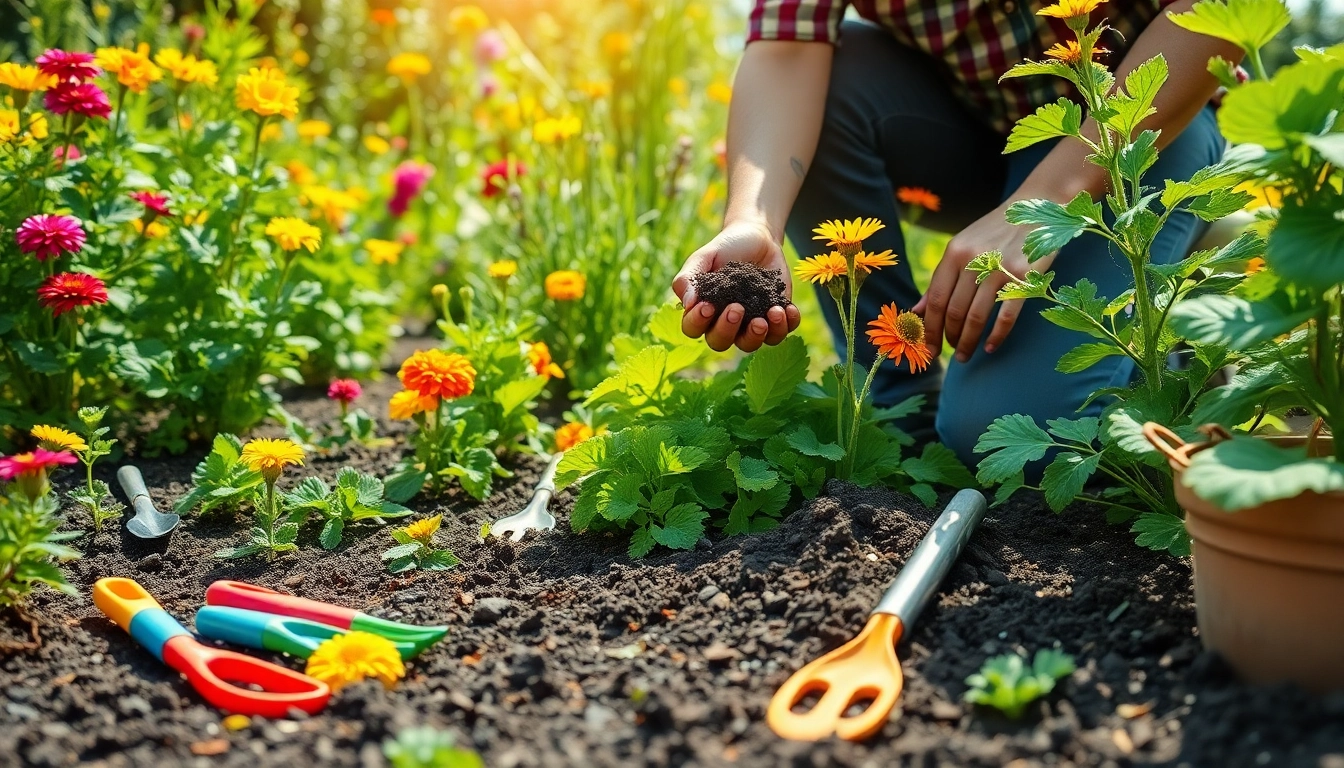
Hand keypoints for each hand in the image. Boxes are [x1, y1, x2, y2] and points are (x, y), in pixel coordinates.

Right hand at [672, 219, 800, 352]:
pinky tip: (787, 308)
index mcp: (703, 311)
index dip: (698, 322)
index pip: (693, 328)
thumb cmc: (726, 247)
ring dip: (759, 335)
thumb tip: (688, 304)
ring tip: (771, 312)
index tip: (708, 305)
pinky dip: (786, 325)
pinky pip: (780, 334)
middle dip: (728, 329)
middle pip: (720, 343)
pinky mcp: (774, 320)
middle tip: (737, 308)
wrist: (759, 238)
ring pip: (750, 345)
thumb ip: (690, 277)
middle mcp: (725, 324)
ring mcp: (750, 325)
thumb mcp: (705, 257)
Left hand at [914, 200, 1056, 361]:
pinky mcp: (1026, 277)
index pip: (936, 299)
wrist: (1037, 207)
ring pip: (976, 316)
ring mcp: (1001, 268)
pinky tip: (990, 347)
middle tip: (950, 353)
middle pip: (954, 311)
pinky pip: (1007, 314)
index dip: (930, 328)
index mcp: (955, 253)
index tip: (927, 347)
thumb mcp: (962, 247)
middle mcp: (974, 260)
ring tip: (965, 355)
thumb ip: (941, 279)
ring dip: (968, 341)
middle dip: (949, 338)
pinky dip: (997, 335)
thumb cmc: (994, 232)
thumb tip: (916, 311)